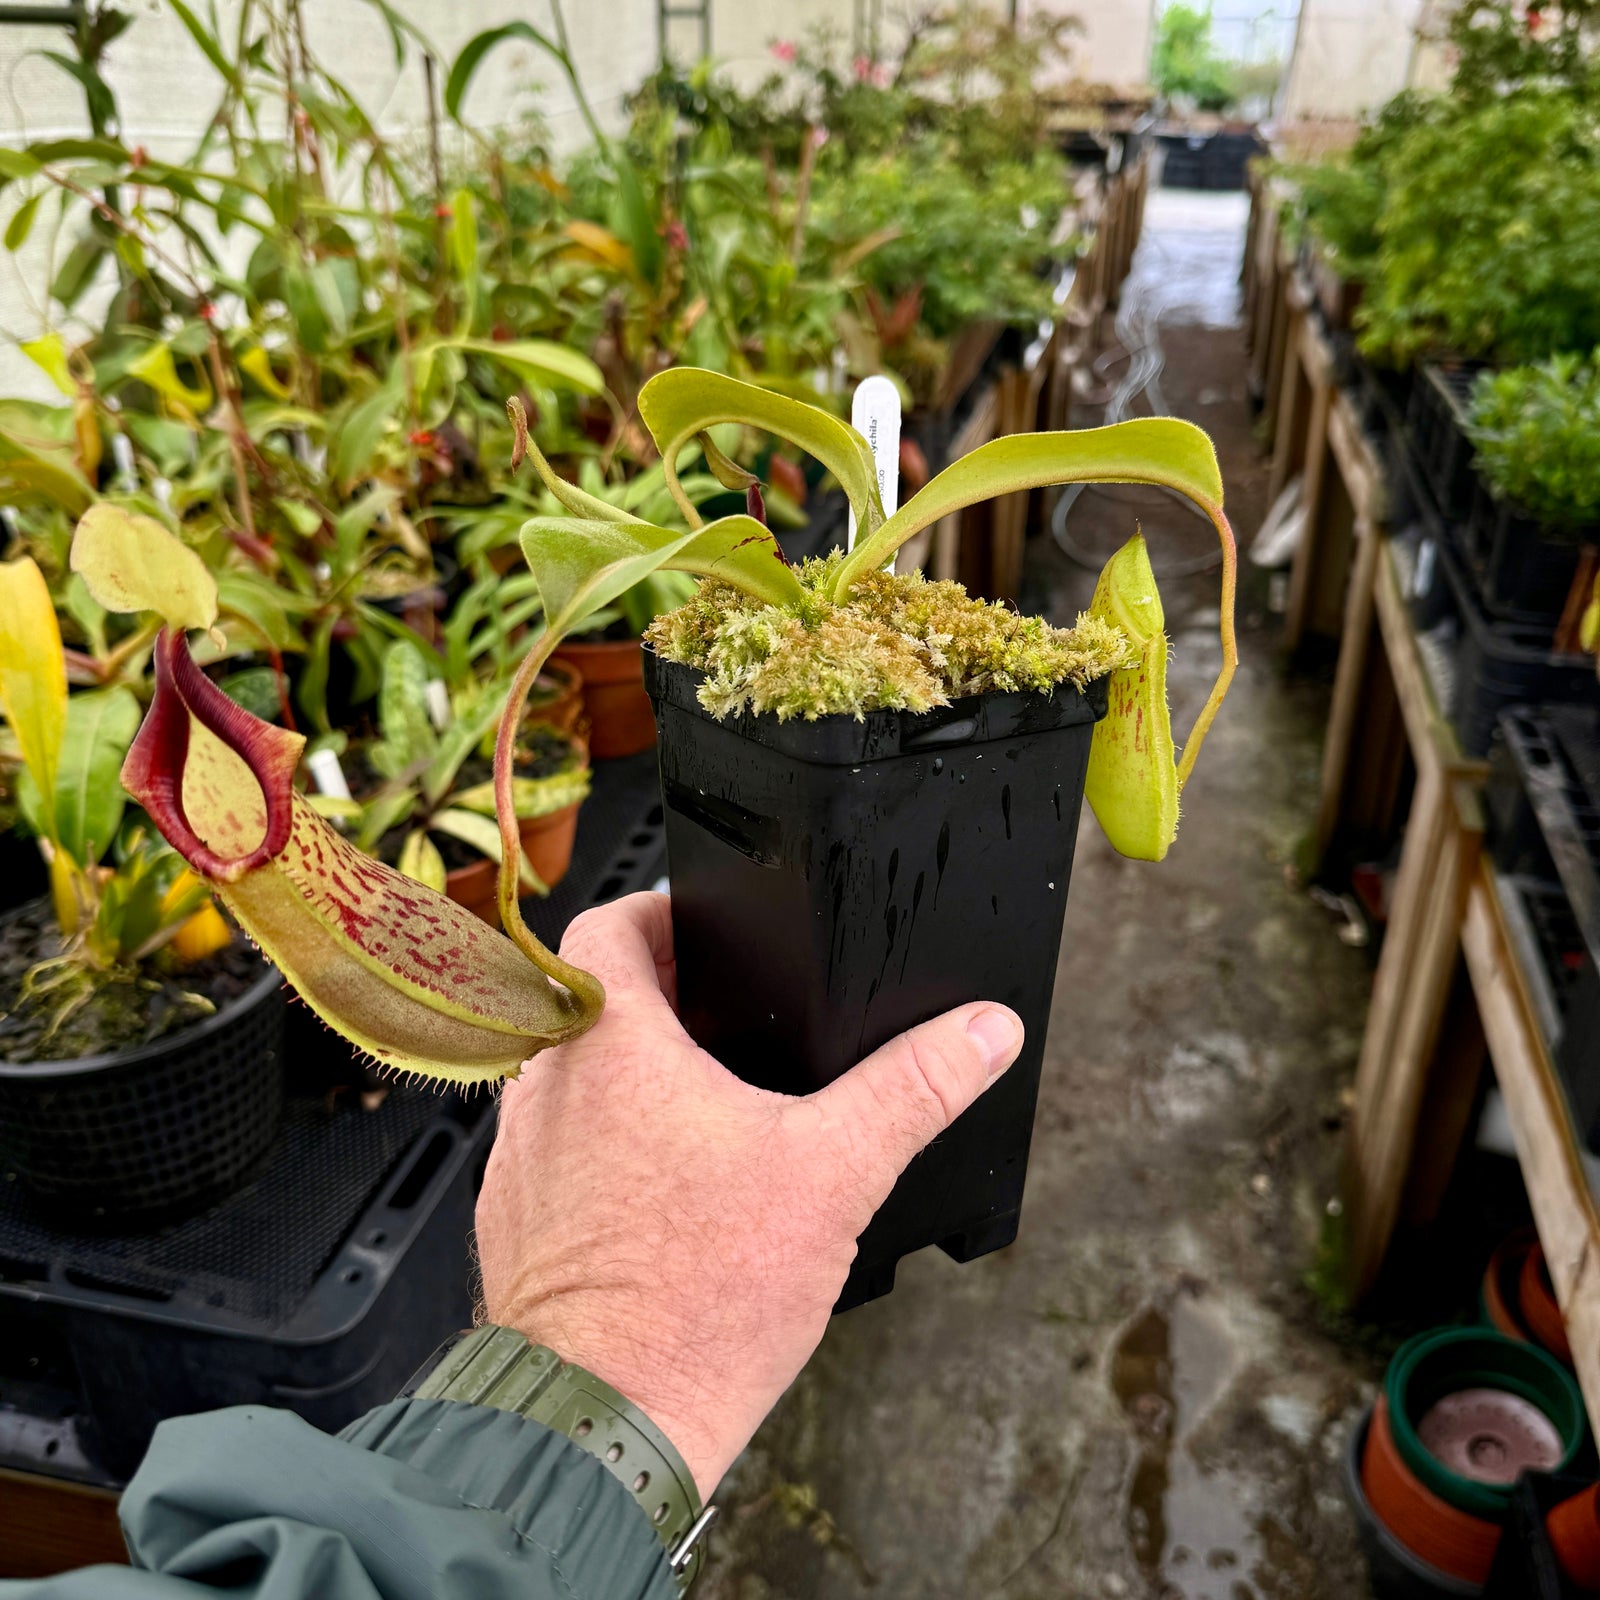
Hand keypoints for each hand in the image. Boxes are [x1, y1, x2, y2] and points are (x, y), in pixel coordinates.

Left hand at [475, 891, 1022, 1497]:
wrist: (607, 1426)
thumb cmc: (696, 1298)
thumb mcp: (835, 1171)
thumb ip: (912, 1087)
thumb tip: (982, 1031)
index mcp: (607, 1043)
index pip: (612, 922)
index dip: (665, 909)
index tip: (710, 927)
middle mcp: (544, 1088)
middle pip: (595, 998)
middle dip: (664, 998)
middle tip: (731, 1016)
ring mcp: (520, 1159)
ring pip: (574, 1076)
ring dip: (631, 1074)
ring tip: (709, 1103)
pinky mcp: (516, 1223)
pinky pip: (560, 1150)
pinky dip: (606, 1146)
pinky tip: (669, 1190)